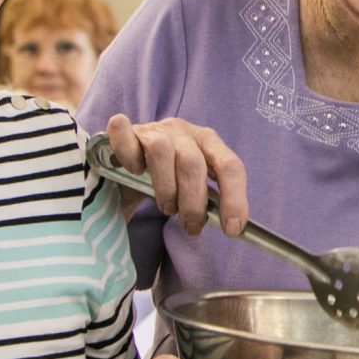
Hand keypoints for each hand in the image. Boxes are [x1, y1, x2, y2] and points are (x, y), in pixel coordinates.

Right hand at [102, 115, 247, 236]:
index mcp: (208, 142)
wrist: (130, 163)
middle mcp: (183, 131)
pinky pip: (124, 132)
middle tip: (191, 226)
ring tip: (167, 208)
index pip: (230, 165)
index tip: (232, 229)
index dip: (234, 198)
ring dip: (165, 188)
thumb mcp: (192, 187)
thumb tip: (230, 226)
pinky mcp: (127, 130)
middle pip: (193, 163)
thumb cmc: (167, 178)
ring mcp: (154, 129)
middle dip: (194, 203)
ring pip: (160, 152)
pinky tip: (133, 170)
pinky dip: (128, 153)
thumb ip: (208, 199)